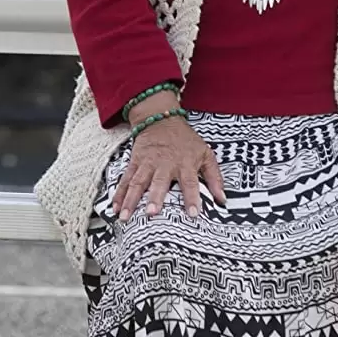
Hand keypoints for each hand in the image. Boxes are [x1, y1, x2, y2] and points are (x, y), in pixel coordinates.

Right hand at [112, 114, 226, 222]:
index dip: (192, 198)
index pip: (190, 183)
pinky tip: (115, 208)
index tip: (193, 215)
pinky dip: (119, 194)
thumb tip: (222, 200)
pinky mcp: (134, 163)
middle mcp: (165, 165)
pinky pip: (125, 180)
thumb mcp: (206, 154)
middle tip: (151, 213)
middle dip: (154, 197)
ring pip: (137, 183)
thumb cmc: (186, 141)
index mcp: (185, 164)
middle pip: (159, 182)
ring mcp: (147, 164)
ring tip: (125, 217)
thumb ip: (215, 178)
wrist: (162, 119)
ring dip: (130, 201)